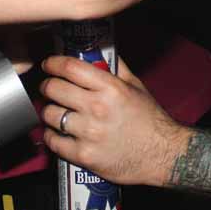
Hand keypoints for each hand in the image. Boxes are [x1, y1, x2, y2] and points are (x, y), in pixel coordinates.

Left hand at [39, 55, 188, 186]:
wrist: (163, 155)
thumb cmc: (150, 120)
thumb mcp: (136, 86)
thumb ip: (116, 68)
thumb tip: (98, 53)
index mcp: (110, 88)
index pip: (70, 68)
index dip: (53, 63)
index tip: (48, 64)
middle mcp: (97, 108)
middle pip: (54, 89)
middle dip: (47, 86)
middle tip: (50, 88)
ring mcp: (89, 133)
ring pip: (50, 114)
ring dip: (49, 111)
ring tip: (55, 111)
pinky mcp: (84, 155)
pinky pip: (53, 141)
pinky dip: (51, 135)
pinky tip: (58, 132)